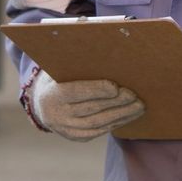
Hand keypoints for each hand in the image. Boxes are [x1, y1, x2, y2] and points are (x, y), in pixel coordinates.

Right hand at [29, 69, 144, 140]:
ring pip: (97, 123)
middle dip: (116, 103)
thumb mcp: (61, 67)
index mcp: (52, 94)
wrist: (43, 103)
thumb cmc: (59, 77)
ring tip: (139, 107)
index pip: (76, 92)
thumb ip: (76, 61)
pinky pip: (97, 132)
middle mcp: (56, 114)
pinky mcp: (74, 137)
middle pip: (91, 109)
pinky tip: (128, 116)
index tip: (116, 86)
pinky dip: (115, 123)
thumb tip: (100, 43)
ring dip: (121, 115)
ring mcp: (65, 128)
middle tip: (135, 96)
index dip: (96, 90)